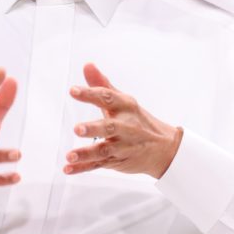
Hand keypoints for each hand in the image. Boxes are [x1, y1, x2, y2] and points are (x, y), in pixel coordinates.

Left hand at [64, 63, 182, 178]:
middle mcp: (125, 127)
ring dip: (86, 153)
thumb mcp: (123, 101)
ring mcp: (122, 146)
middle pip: (109, 127)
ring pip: (103, 150)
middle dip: (93, 129)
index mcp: (125, 107)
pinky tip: (68, 168)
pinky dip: (83, 168)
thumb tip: (87, 65)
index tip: (73, 90)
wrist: (165, 149)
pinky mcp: (117, 161)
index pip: (107, 98)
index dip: (90, 94)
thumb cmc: (138, 121)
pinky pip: (98, 165)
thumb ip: (102, 84)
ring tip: (70, 155)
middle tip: (77, 129)